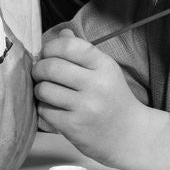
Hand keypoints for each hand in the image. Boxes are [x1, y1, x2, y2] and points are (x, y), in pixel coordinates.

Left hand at [32, 30, 147, 167]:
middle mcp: (96, 85)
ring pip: (44, 89)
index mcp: (104, 66)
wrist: (130, 136)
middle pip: (51, 67)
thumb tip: (62, 33)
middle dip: (39, 68)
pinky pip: (44, 111)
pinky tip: (53, 108)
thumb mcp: (105, 71)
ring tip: (46, 91)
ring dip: (39, 89)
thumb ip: (83, 51)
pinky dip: (44, 108)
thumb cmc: (114, 99)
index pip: (70, 46)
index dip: (51, 47)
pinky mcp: (74, 127)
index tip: (47, 53)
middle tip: (40, 72)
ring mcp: (85, 107)